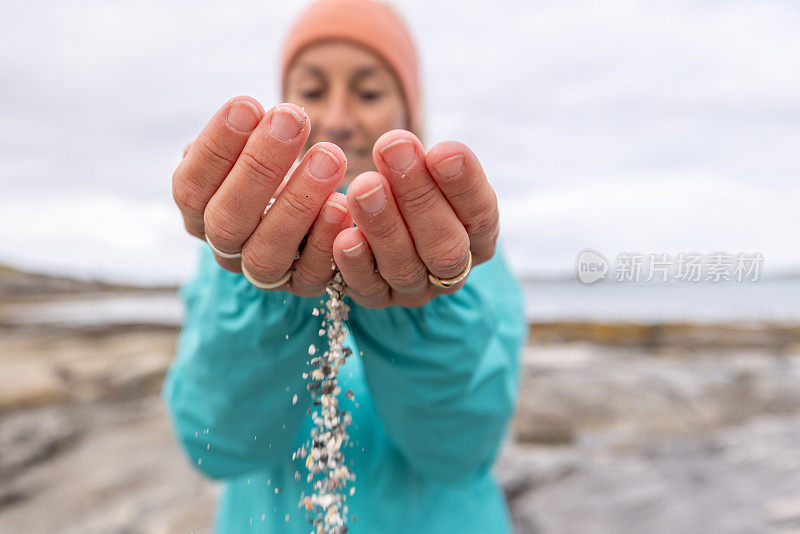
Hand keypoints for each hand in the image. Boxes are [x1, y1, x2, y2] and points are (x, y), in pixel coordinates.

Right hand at [172, 97, 352, 296]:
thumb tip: (245, 113)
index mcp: (199, 211)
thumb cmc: (276, 167)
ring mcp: (262, 273)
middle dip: (259, 166)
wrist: (314, 207)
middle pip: (226, 220)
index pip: (190, 187)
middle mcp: (224, 247)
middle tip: (292, 119)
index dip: (216, 148)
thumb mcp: (252, 146)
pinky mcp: (303, 286)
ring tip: (329, 156)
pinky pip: (311, 274)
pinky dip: (326, 239)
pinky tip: (342, 204)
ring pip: (266, 253)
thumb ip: (244, 134)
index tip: (248, 104)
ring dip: (298, 203)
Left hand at [332, 130, 498, 307]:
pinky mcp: (376, 298)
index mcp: (478, 237)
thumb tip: (404, 145)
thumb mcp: (427, 170)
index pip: (480, 214)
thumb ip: (426, 163)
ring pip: (405, 266)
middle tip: (393, 152)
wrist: (375, 215)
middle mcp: (452, 269)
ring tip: (363, 186)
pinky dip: (356, 263)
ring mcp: (414, 288)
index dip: (463, 185)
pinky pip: (367, 286)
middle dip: (419, 197)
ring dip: (384, 225)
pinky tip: (344, 236)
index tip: (442, 150)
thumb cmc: (410, 185)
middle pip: (444, 245)